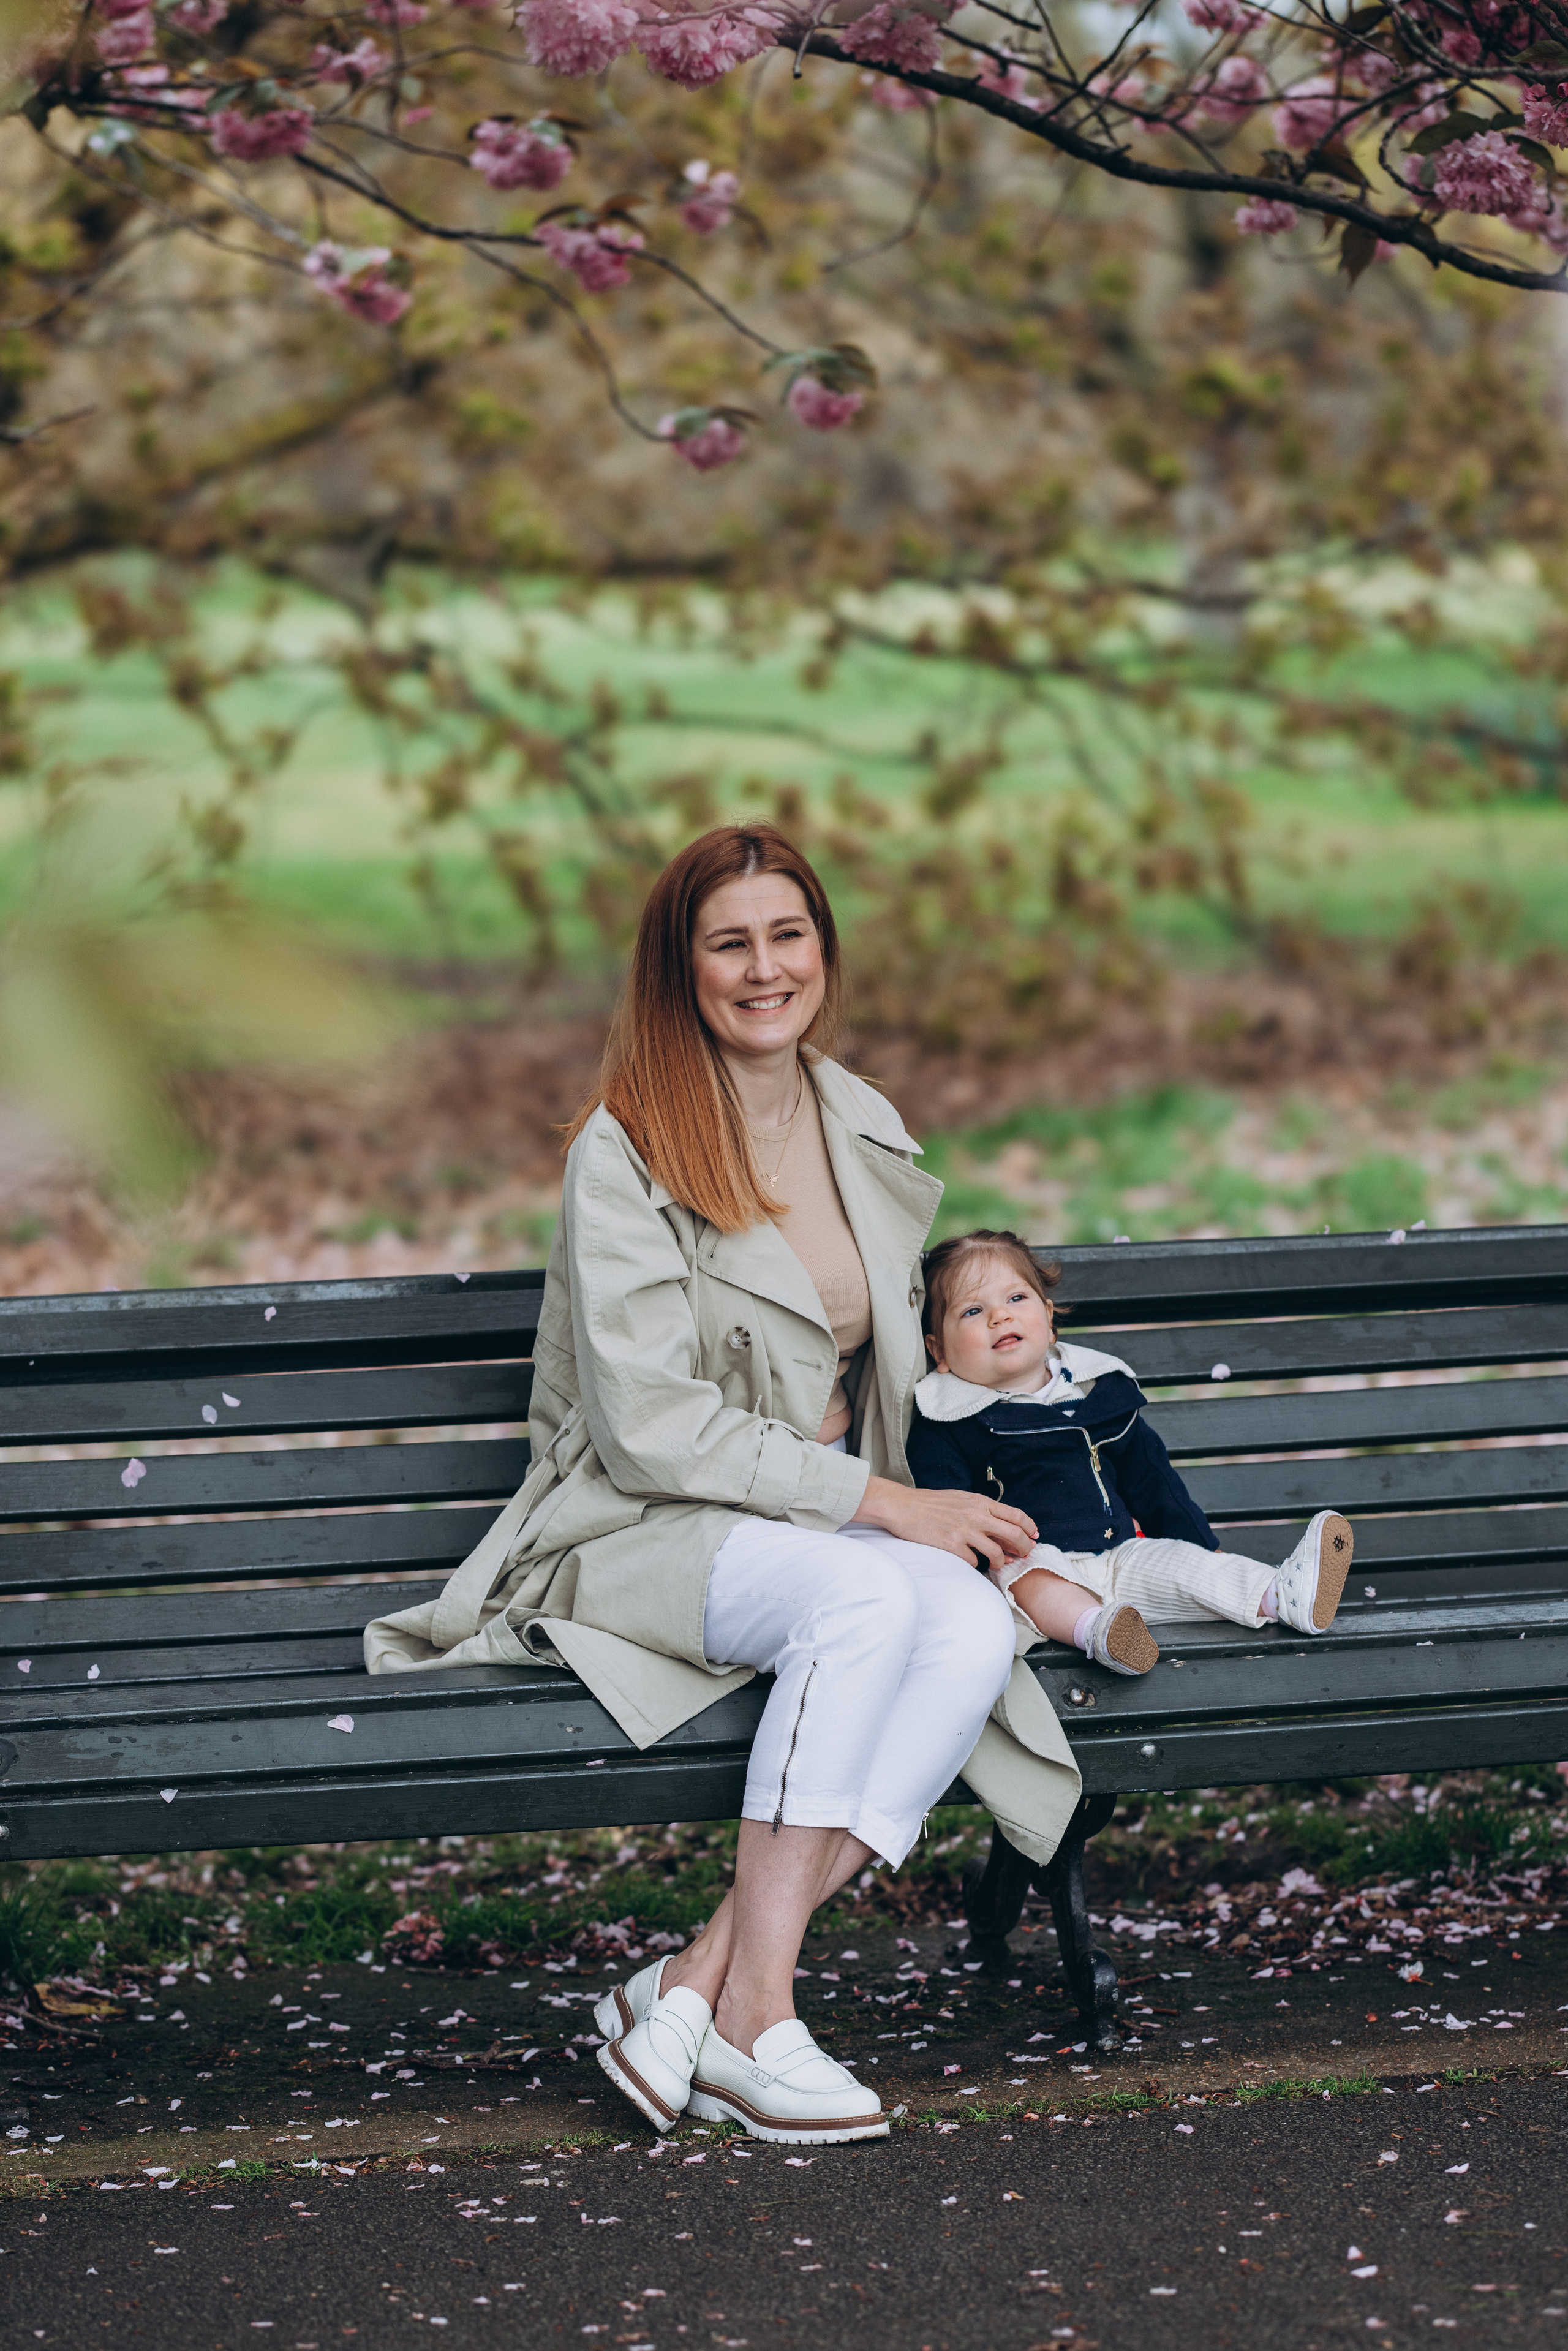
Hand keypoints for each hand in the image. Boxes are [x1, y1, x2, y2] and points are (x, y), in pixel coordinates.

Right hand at [853, 1476, 1037, 1569]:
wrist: (902, 1506)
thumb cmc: (930, 1503)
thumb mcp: (961, 1499)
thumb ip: (981, 1510)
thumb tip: (1002, 1528)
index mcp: (979, 1502)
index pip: (1016, 1515)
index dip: (1030, 1528)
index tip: (1033, 1537)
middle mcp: (975, 1515)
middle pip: (1014, 1534)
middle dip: (1024, 1548)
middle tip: (1023, 1555)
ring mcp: (964, 1530)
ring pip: (996, 1553)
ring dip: (1001, 1562)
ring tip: (998, 1564)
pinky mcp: (951, 1545)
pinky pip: (974, 1561)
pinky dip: (976, 1564)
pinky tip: (970, 1560)